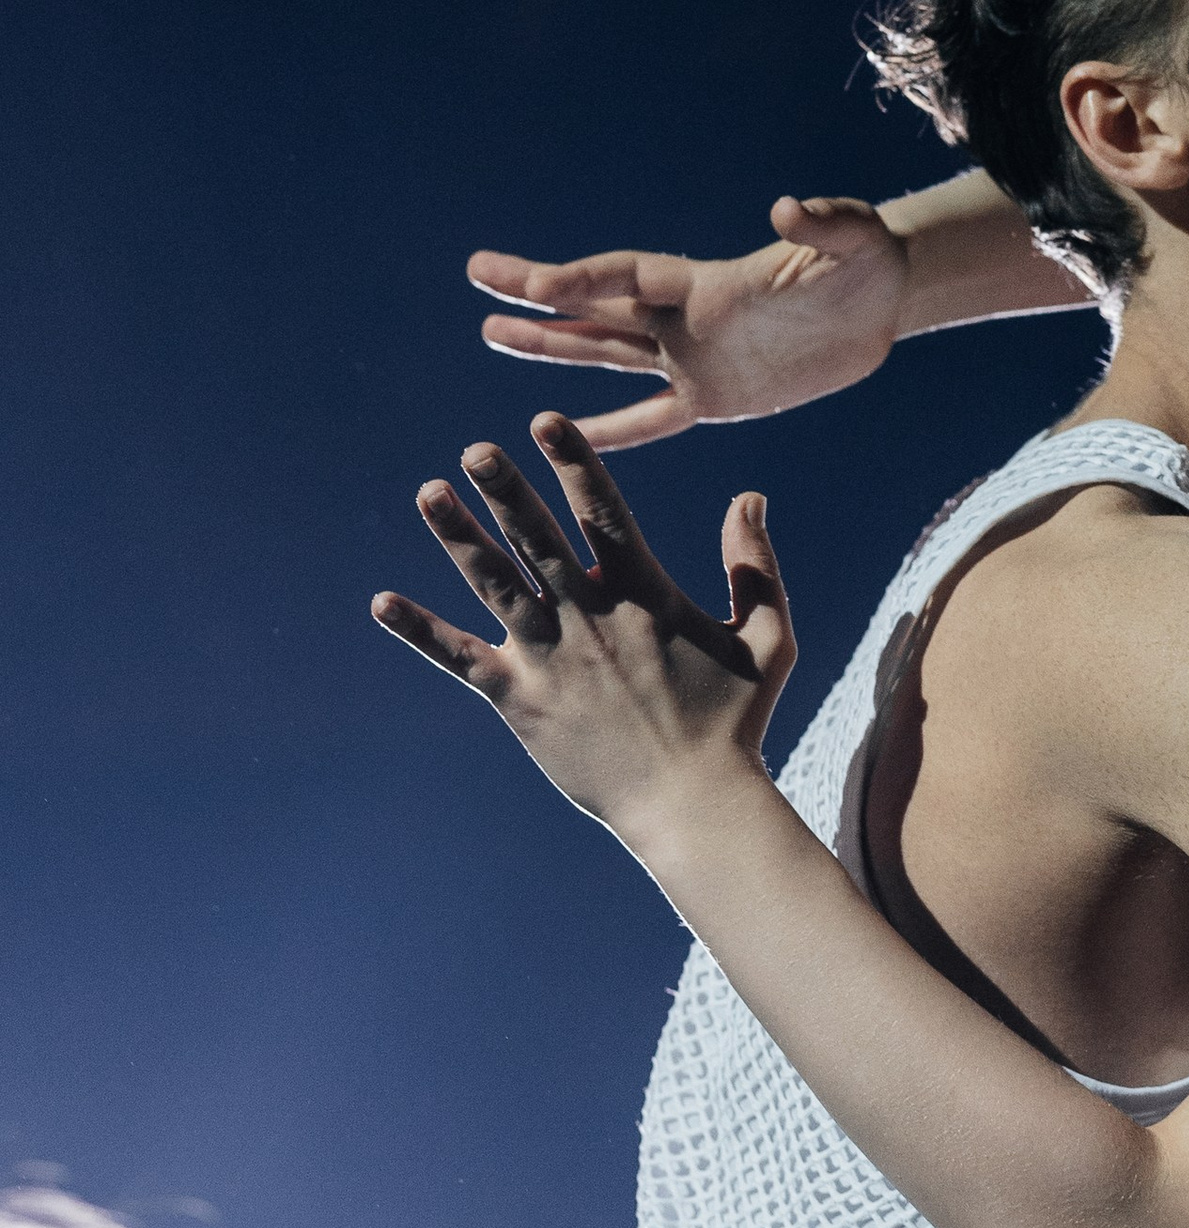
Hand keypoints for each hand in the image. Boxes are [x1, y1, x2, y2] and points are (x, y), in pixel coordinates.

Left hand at [371, 413, 795, 835]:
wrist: (692, 805)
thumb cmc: (737, 723)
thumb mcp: (769, 640)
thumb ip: (756, 566)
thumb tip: (751, 497)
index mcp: (646, 596)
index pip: (605, 514)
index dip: (575, 464)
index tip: (545, 422)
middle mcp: (591, 618)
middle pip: (540, 539)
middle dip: (506, 491)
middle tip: (476, 450)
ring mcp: (551, 659)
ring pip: (496, 585)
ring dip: (459, 538)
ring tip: (428, 493)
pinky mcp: (521, 701)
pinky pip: (461, 659)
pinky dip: (421, 631)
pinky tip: (381, 603)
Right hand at [468, 196, 908, 450]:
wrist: (882, 304)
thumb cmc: (867, 261)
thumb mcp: (854, 239)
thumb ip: (823, 224)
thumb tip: (789, 209)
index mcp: (707, 283)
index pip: (630, 278)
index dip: (586, 279)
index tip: (536, 283)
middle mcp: (686, 318)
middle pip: (596, 304)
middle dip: (537, 293)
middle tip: (478, 273)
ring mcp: (694, 357)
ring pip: (606, 354)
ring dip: (550, 345)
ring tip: (490, 333)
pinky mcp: (715, 397)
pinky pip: (653, 419)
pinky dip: (613, 431)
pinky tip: (568, 435)